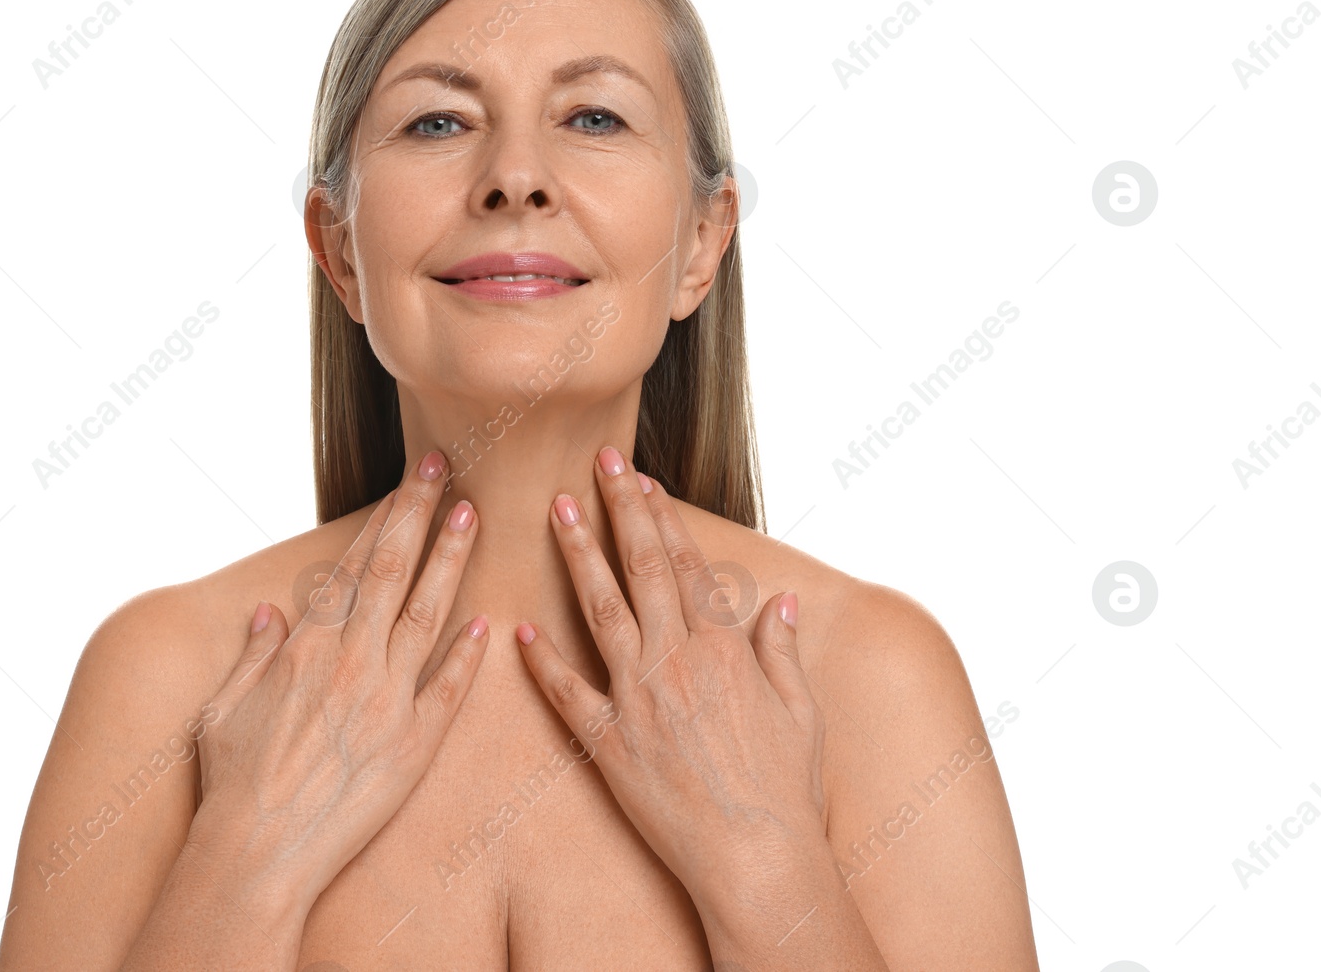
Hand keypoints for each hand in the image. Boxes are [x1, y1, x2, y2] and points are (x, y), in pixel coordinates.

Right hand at [188, 449, 488, 925]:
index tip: (409, 482)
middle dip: (420, 513)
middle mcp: (350, 662)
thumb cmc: (231, 785)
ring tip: (472, 517)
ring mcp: (386, 702)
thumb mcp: (225, 708)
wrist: (257, 855)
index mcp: (306, 647)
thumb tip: (270, 612)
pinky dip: (468, 656)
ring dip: (450, 562)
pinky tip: (489, 625)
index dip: (384, 518)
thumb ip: (254, 654)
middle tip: (446, 468)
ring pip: (428, 615)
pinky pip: (448, 691)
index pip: (352, 564)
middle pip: (393, 571)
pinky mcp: (413, 747)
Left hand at [515, 445, 824, 921]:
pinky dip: (542, 661)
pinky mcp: (609, 743)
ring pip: (600, 609)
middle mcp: (676, 659)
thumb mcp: (802, 712)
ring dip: (577, 556)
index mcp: (723, 647)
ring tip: (554, 512)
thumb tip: (780, 604)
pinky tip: (518, 630)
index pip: (686, 564)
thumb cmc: (787, 790)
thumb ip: (783, 651)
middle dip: (618, 509)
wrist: (757, 857)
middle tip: (597, 463)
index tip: (642, 481)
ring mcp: (638, 698)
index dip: (662, 517)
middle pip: (641, 567)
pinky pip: (567, 693)